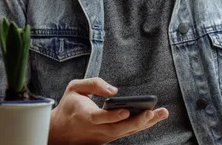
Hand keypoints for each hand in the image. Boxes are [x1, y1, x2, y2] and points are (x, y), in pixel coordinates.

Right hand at [48, 77, 168, 144]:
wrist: (59, 131)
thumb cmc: (70, 105)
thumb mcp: (74, 88)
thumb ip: (93, 84)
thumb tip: (114, 89)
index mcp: (85, 115)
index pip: (100, 118)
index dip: (113, 116)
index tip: (126, 110)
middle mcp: (96, 129)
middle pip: (118, 129)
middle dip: (137, 122)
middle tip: (153, 112)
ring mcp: (102, 136)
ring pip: (125, 132)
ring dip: (145, 124)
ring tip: (162, 113)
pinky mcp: (107, 139)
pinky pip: (126, 133)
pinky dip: (140, 126)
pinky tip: (153, 118)